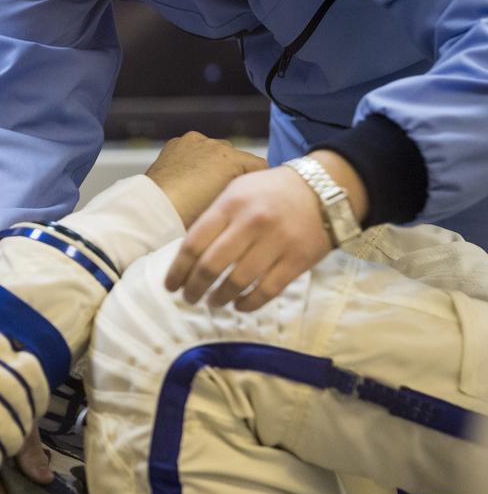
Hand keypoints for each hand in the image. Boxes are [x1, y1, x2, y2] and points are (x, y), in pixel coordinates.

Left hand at [144, 132, 268, 228]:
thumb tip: (245, 194)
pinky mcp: (175, 144)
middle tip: (224, 194)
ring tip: (202, 187)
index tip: (253, 193)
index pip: (259, 165)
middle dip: (233, 172)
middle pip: (236, 157)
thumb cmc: (187, 215)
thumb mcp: (224, 208)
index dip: (257, 182)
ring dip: (212, 164)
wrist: (152, 210)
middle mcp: (214, 144)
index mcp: (230, 159)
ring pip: (214, 152)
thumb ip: (240, 195)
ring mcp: (193, 142)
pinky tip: (187, 178)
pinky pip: (193, 150)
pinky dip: (194, 160)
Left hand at [164, 151, 368, 311]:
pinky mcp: (298, 259)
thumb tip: (186, 253)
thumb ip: (213, 217)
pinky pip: (267, 290)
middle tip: (189, 298)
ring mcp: (277, 242)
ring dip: (219, 298)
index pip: (194, 243)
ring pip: (238, 281)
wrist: (323, 188)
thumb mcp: (236, 191)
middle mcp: (252, 222)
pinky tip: (239, 306)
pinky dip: (249, 303)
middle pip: (212, 265)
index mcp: (231, 204)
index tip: (170, 285)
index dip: (178, 269)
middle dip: (194, 288)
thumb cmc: (270, 192)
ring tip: (213, 302)